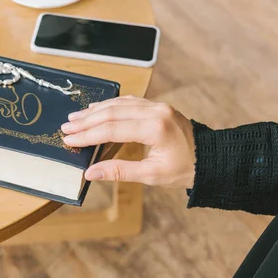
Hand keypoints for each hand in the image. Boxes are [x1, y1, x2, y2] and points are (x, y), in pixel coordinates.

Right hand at [61, 96, 195, 188]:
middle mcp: (155, 112)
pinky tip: (96, 109)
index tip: (70, 140)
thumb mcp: (152, 176)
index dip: (88, 135)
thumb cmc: (185, 169)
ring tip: (75, 118)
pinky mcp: (157, 106)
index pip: (112, 129)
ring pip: (118, 104)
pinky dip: (109, 105)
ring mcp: (157, 106)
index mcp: (155, 129)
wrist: (211, 158)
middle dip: (86, 121)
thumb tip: (90, 173)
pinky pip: (128, 101)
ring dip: (94, 111)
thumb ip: (119, 171)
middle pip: (112, 113)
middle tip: (66, 128)